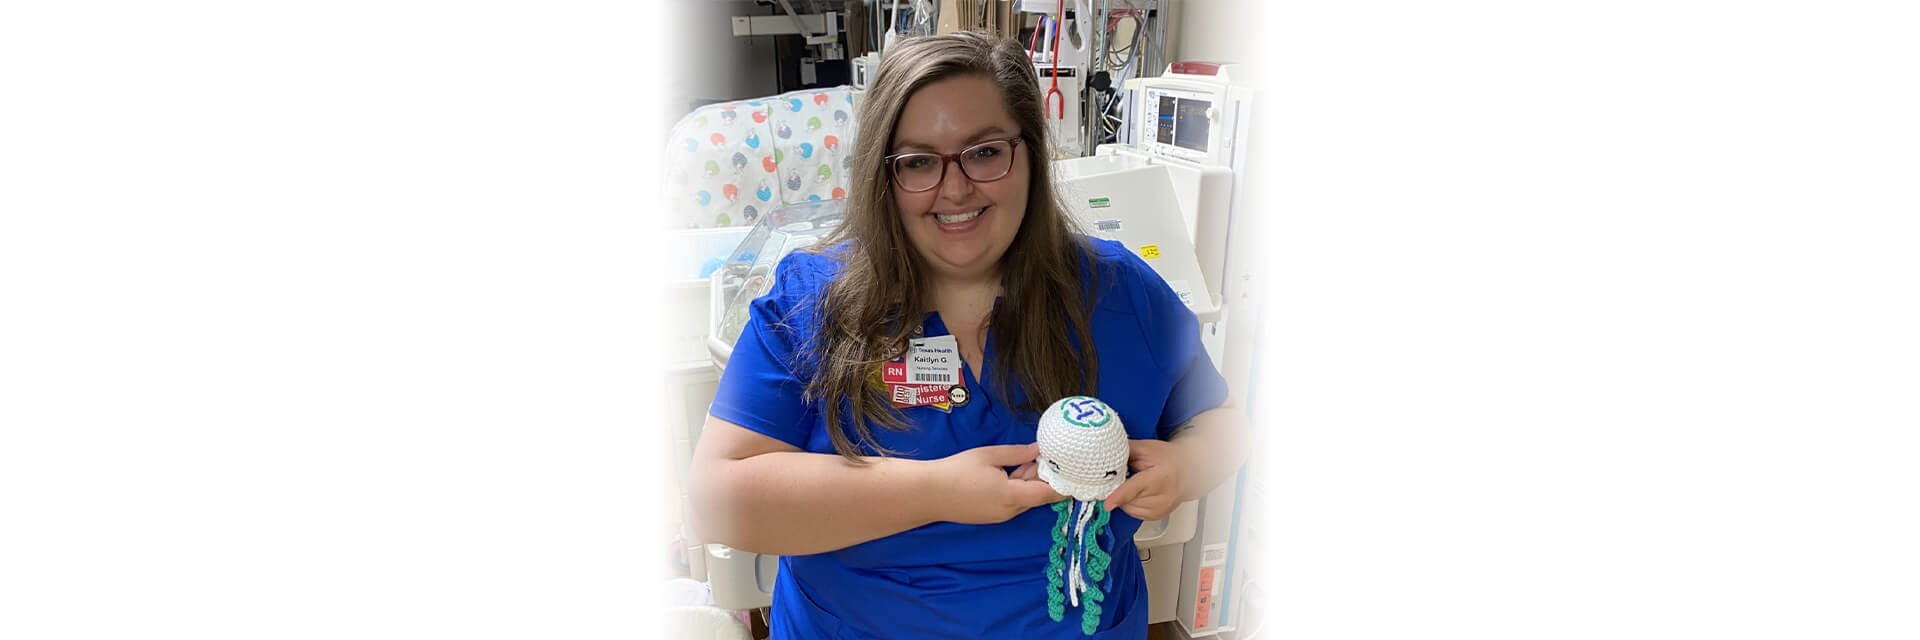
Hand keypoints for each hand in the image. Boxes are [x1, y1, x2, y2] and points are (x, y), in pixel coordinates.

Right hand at [930, 443, 1065, 524]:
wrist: (928, 494)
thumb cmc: (957, 471)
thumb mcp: (989, 455)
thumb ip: (1017, 454)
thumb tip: (1039, 450)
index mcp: (1012, 496)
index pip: (1048, 494)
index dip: (1064, 486)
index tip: (1076, 475)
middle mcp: (1010, 511)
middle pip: (1037, 496)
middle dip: (1044, 478)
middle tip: (1048, 456)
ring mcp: (1000, 516)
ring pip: (1024, 499)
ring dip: (1029, 482)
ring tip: (1026, 461)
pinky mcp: (991, 517)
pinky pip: (1012, 503)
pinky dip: (1017, 489)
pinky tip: (1010, 473)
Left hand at [1104, 439, 1187, 520]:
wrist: (1188, 469)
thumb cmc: (1167, 458)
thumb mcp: (1145, 448)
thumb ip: (1123, 451)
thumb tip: (1102, 456)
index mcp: (1159, 478)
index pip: (1134, 489)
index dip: (1119, 496)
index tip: (1107, 504)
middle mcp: (1162, 497)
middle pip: (1127, 499)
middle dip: (1119, 488)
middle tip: (1128, 474)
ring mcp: (1160, 510)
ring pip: (1127, 508)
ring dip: (1124, 497)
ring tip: (1138, 482)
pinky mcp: (1156, 516)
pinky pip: (1132, 513)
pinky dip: (1131, 503)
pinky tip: (1140, 492)